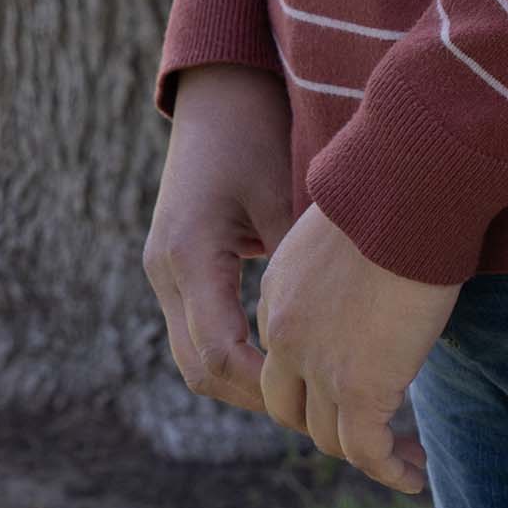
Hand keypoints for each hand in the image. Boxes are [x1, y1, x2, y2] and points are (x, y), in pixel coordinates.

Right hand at [144, 64, 293, 416]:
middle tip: (322, 413)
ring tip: (309, 395)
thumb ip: (299, 259)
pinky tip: (288, 360)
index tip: (320, 397)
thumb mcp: (284, 194)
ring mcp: (166, 272)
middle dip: (257, 396)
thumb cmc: (258, 134)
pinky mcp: (179, 270)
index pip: (219, 351)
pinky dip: (239, 355)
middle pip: (200, 367)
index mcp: (189, 254)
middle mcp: (166, 271)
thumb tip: (341, 327)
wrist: (220, 95)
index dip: (266, 385)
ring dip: (246, 382)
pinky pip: (201, 332)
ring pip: (195, 357)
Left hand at [257, 205, 451, 495]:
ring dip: (367, 456)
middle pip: (292, 408)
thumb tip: (390, 265)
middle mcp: (285, 336)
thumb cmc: (397, 193)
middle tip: (377, 433)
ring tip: (406, 461)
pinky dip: (388, 470)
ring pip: (329, 437)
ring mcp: (319, 365)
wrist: (407, 192)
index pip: (284, 359)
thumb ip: (355, 261)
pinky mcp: (361, 386)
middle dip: (329, 427)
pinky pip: (366, 449)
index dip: (317, 384)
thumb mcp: (356, 228)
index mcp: (279, 295)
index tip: (360, 388)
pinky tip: (412, 476)